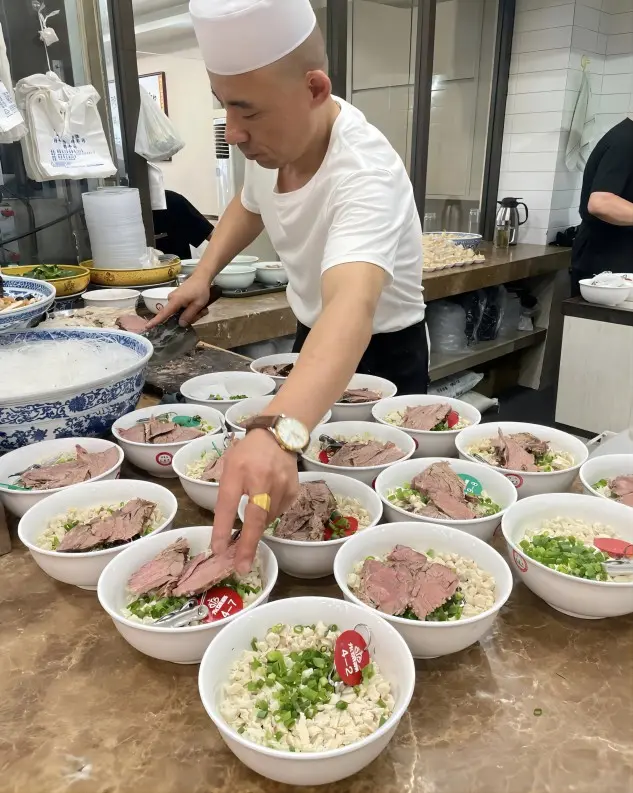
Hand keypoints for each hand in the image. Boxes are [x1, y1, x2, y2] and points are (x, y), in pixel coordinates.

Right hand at [145, 271, 211, 328]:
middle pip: (176, 316)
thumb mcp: (198, 304)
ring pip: (181, 313)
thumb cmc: (200, 290)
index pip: (164, 313)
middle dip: (190, 317)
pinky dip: (190, 309)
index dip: (156, 321)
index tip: (147, 326)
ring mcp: (173, 298)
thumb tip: (180, 324)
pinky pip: (182, 308)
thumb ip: (189, 315)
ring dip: (192, 313)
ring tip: (202, 308)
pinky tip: (199, 306)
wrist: (201, 277)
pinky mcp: (177, 298)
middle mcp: (171, 299)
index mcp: (175, 300)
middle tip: (202, 312)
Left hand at [213, 429, 298, 573]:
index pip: (227, 504)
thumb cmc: (247, 453)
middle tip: (242, 567)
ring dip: (256, 528)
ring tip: (250, 522)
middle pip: (255, 518)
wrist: (278, 435)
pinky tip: (266, 502)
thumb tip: (226, 531)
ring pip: (267, 518)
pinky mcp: (294, 491)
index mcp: (239, 471)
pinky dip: (269, 515)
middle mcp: (262, 479)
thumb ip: (226, 495)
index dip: (222, 528)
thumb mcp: (229, 468)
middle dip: (248, 545)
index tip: (218, 550)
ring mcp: (282, 485)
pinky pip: (278, 512)